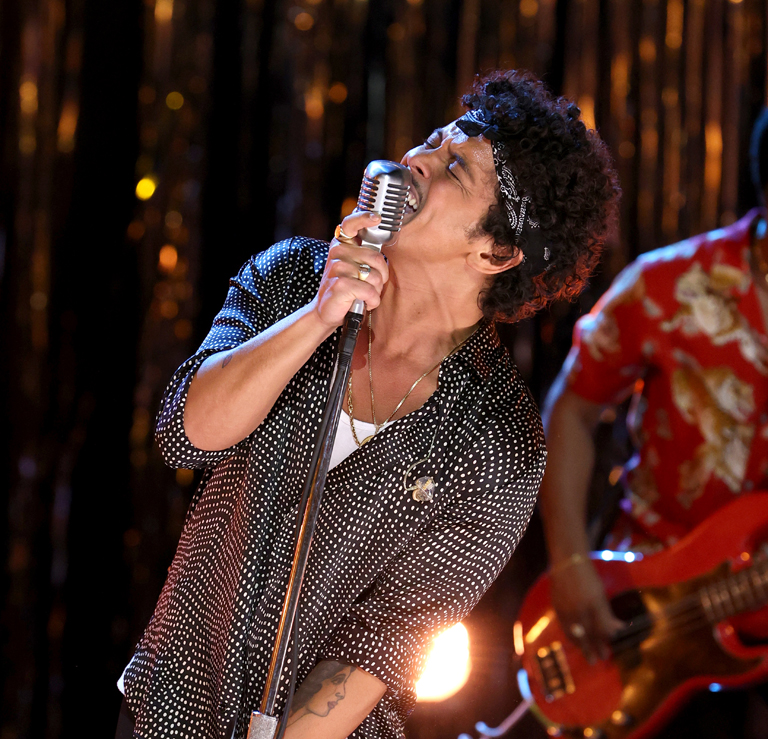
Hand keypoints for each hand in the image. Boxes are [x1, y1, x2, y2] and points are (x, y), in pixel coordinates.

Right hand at [311, 211, 389, 328]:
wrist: (325, 311)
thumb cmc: (344, 289)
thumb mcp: (352, 267)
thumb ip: (364, 254)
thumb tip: (383, 241)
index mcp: (340, 245)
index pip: (351, 224)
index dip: (364, 218)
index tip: (377, 217)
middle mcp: (337, 252)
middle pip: (377, 258)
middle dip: (381, 277)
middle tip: (372, 286)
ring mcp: (337, 268)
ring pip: (375, 277)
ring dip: (376, 291)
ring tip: (365, 296)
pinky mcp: (340, 284)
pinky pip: (370, 291)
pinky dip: (372, 301)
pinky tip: (364, 303)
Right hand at [549, 559, 623, 662]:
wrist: (567, 563)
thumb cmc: (588, 576)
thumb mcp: (600, 593)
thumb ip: (606, 612)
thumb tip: (617, 629)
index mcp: (594, 603)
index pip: (603, 628)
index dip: (607, 639)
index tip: (613, 647)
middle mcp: (580, 608)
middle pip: (589, 634)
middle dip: (595, 648)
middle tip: (601, 659)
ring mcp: (567, 609)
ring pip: (575, 633)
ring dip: (583, 646)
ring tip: (589, 656)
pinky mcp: (557, 608)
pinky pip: (565, 628)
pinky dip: (572, 637)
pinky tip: (577, 643)